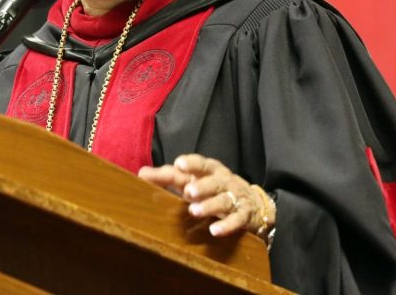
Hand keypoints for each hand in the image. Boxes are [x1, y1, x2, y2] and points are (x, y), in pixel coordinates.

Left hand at [138, 154, 275, 237]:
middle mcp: (223, 181)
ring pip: (223, 200)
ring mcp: (235, 198)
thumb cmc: (214, 189)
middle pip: (213, 181)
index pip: (200, 164)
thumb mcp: (194, 180)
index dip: (191, 163)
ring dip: (209, 205)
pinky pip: (236, 220)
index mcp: (210, 171)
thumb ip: (169, 177)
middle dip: (201, 185)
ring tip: (194, 211)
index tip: (179, 164)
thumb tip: (141, 173)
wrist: (254, 205)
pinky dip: (226, 225)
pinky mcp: (244, 215)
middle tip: (188, 191)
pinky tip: (214, 231)